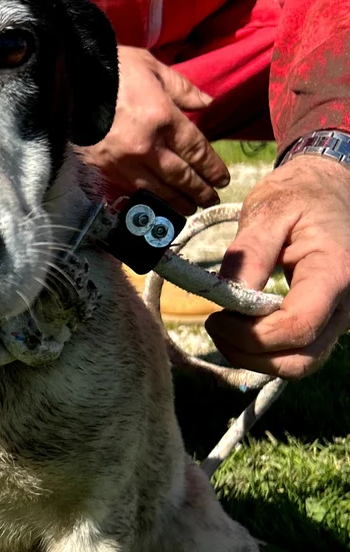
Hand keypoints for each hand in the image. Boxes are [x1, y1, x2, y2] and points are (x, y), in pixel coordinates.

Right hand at [78, 46, 229, 212]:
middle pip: (179, 175)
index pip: (195, 150)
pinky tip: (157, 201)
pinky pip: (130, 187)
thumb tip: (208, 104)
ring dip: (176, 201)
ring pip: (156, 188)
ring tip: (189, 209)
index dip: (211, 168)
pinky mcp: (103, 167)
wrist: (66, 81)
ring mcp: (122, 160)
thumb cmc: (114, 69)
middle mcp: (146, 145)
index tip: (221, 180)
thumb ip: (183, 89)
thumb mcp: (153, 67)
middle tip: (211, 200)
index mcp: (163, 118)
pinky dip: (148, 196)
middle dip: (198, 190)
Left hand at [206, 154, 349, 377]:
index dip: (250, 336)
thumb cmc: (300, 196)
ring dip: (256, 358)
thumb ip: (248, 256)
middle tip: (215, 325)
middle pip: (300, 360)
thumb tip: (227, 300)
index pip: (297, 327)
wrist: (330, 188)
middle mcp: (348, 302)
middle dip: (250, 355)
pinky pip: (300, 351)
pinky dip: (267, 351)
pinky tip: (242, 328)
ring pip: (301, 363)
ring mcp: (342, 316)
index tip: (215, 318)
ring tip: (225, 328)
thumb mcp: (269, 212)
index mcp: (335, 271)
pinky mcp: (329, 320)